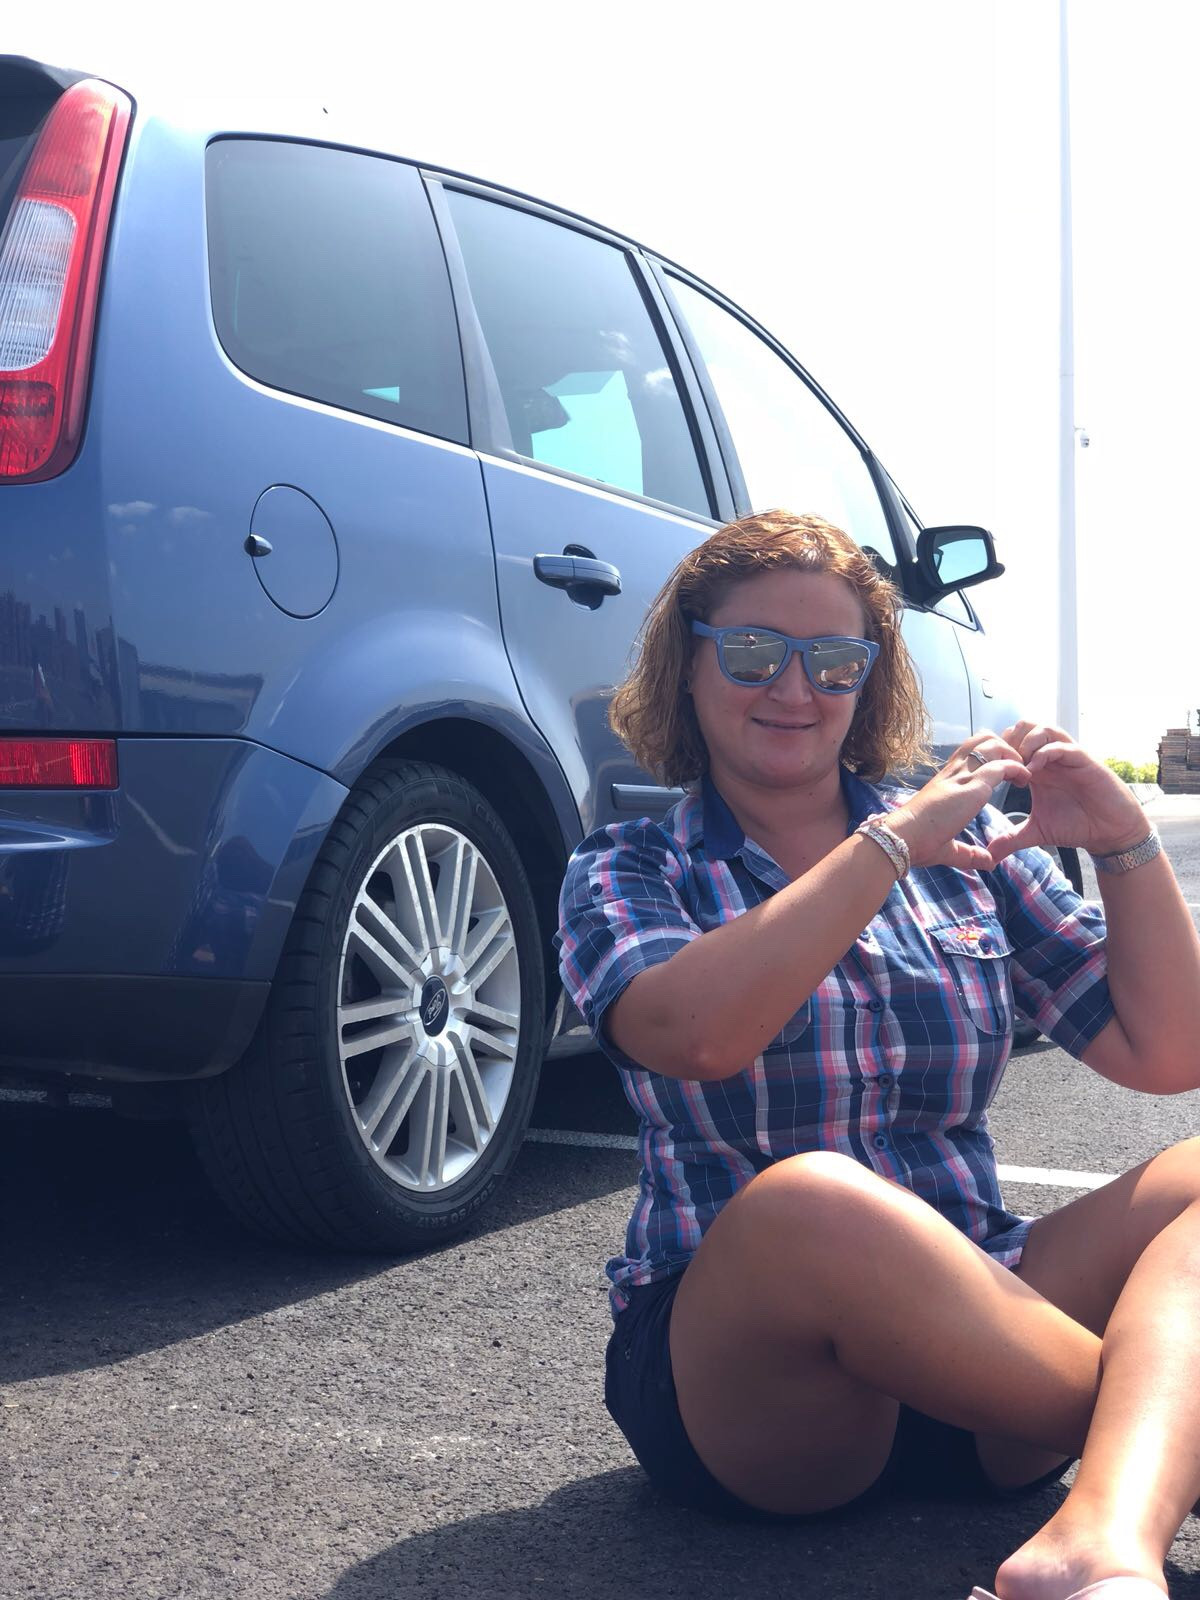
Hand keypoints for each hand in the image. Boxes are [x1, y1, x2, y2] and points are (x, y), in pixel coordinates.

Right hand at [887, 733, 1031, 871]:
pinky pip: (1003, 765)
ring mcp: (964, 776)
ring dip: (1013, 755)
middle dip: (1004, 747)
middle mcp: (954, 772)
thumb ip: (970, 854)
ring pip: (994, 744)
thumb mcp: (948, 846)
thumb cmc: (916, 842)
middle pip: (982, 738)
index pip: (969, 752)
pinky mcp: (974, 786)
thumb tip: (988, 863)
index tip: (1004, 773)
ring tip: (1023, 774)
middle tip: (1016, 768)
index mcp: (945, 780)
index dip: (989, 755)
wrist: (904, 837)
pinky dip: (1018, 769)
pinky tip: (1025, 781)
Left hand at [985, 721, 1148, 865]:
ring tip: (1017, 766)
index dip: (997, 752)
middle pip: (1024, 727)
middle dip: (1008, 741)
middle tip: (1000, 764)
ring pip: (1043, 729)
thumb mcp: (1036, 832)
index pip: (1011, 743)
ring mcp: (1067, 757)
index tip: (987, 773)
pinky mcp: (1084, 761)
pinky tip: (1032, 771)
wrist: (1109, 832)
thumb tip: (989, 855)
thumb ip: (1011, 839)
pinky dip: (1044, 753)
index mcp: (1036, 768)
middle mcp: (1050, 758)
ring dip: (1025, 742)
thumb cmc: (1076, 825)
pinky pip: (1062, 746)